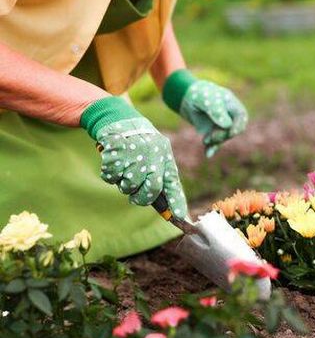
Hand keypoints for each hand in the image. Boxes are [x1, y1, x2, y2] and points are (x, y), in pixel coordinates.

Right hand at [81, 97, 187, 218]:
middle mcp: (152, 155)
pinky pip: (111, 177)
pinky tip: (113, 162)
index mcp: (165, 157)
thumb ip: (160, 177)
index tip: (181, 218)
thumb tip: (169, 208)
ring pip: (128, 186)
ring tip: (124, 170)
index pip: (173, 184)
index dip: (177, 202)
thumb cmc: (140, 144)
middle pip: (151, 190)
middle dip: (141, 198)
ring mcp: (134, 154)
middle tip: (135, 196)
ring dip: (123, 184)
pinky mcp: (115, 152)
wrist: (120, 119)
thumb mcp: (156, 155)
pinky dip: (109, 175)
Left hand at [162, 70, 247, 156]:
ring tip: (205, 140)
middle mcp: (230, 117)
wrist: (186, 98)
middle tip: (212, 136)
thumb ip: (217, 111)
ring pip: (223, 138)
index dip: (238, 126)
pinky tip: (208, 154)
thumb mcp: (207, 99)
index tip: (231, 132)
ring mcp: (221, 126)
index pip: (241, 117)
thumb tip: (226, 125)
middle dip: (224, 135)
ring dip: (215, 141)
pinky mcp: (212, 133)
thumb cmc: (200, 94)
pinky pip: (214, 143)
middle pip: (233, 130)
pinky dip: (211, 148)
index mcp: (233, 105)